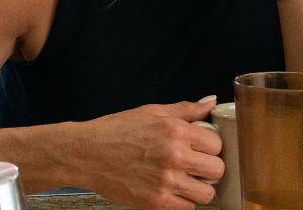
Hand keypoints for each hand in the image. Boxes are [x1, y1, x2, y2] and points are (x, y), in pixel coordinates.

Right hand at [71, 98, 223, 208]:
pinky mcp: (157, 202)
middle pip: (217, 170)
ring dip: (197, 188)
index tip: (200, 149)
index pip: (217, 144)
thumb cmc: (114, 132)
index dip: (209, 147)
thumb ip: (185, 109)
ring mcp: (166, 181)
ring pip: (207, 194)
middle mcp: (174, 155)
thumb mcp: (150, 112)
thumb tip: (210, 102)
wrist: (85, 154)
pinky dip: (181, 202)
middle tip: (193, 166)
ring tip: (182, 181)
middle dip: (207, 169)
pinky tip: (169, 190)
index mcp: (175, 130)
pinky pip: (188, 208)